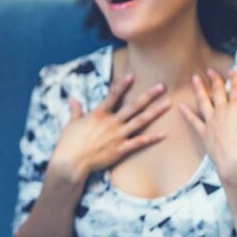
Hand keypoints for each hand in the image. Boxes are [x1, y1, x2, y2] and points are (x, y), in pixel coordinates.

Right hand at [47, 73, 169, 187]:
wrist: (71, 161)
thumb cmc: (69, 142)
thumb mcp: (72, 123)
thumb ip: (76, 109)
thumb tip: (72, 98)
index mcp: (98, 114)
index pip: (113, 96)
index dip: (123, 85)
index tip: (132, 75)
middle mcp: (111, 122)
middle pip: (133, 106)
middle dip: (148, 95)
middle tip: (162, 86)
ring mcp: (117, 136)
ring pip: (140, 121)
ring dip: (155, 112)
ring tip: (168, 104)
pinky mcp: (120, 149)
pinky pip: (139, 143)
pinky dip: (152, 138)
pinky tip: (164, 134)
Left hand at [178, 69, 236, 183]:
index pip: (236, 89)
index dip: (234, 79)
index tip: (231, 71)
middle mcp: (223, 111)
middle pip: (218, 92)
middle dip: (215, 80)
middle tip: (210, 70)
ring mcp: (211, 121)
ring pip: (203, 101)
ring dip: (199, 88)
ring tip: (194, 78)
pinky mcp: (204, 132)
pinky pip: (193, 120)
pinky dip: (186, 112)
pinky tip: (180, 106)